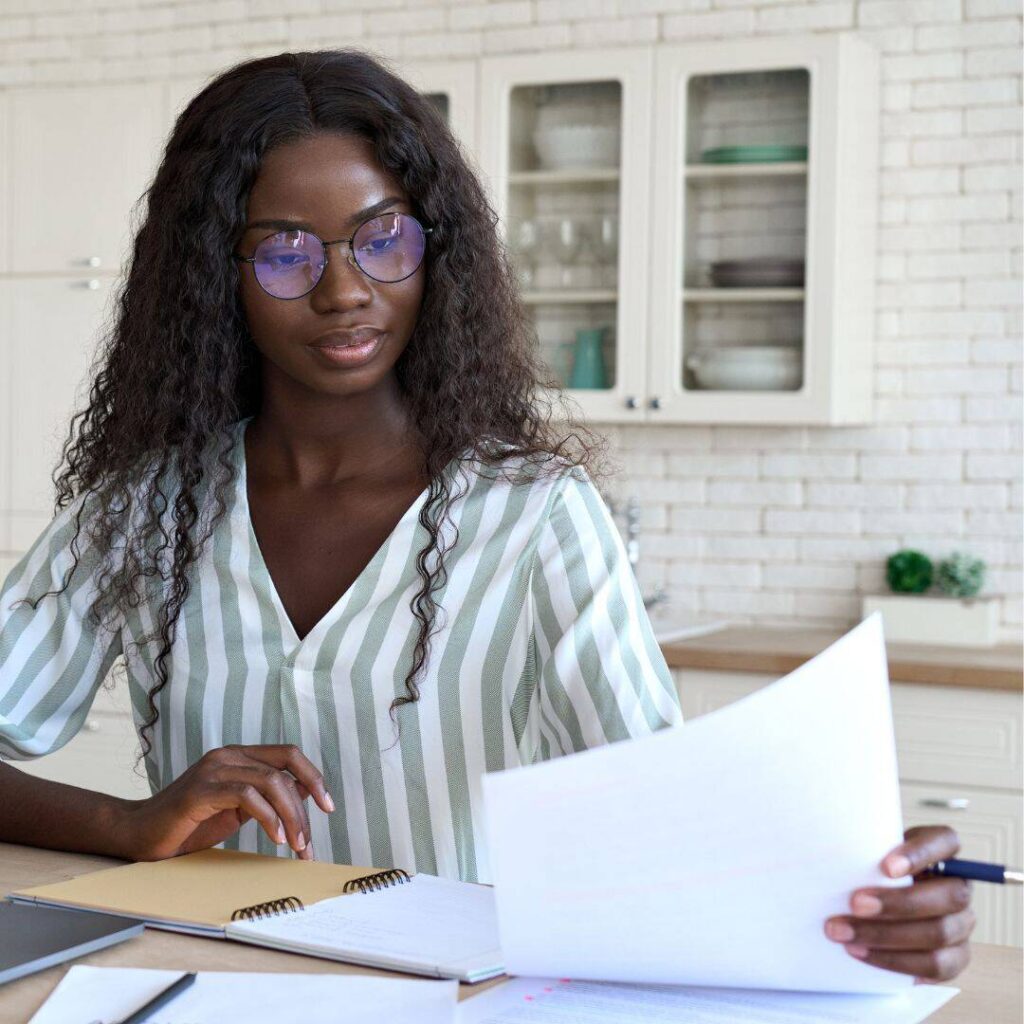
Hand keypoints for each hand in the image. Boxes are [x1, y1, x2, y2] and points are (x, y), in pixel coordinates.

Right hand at [117, 744, 334, 860]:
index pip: (288, 755)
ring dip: (290, 817)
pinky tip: (275, 838)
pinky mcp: (201, 790)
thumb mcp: (237, 810)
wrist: (138, 835)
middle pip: (284, 770)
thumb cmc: (188, 825)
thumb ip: (266, 797)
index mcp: (238, 756)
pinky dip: (267, 817)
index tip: (328, 806)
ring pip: (270, 782)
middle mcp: (228, 755)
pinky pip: (246, 795)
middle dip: (303, 808)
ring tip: (296, 845)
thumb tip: (304, 793)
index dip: (313, 777)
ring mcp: (214, 769)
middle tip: (308, 843)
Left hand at [824, 825, 974, 982]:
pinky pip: (935, 966)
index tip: (886, 867)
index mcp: (942, 851)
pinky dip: (895, 961)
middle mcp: (959, 887)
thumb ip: (862, 850)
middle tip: (855, 904)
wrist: (872, 908)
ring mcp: (961, 925)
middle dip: (898, 903)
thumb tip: (826, 847)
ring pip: (939, 933)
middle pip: (949, 896)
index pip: (945, 841)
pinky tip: (862, 953)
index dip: (920, 854)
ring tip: (845, 934)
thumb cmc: (869, 872)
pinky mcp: (954, 958)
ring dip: (887, 936)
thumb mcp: (868, 853)